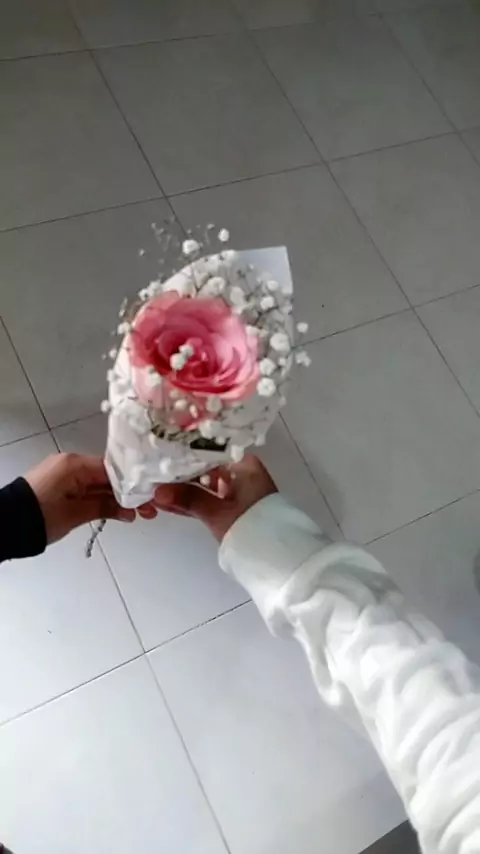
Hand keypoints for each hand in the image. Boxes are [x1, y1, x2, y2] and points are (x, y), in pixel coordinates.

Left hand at [24, 453, 137, 543]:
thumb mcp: (76, 514)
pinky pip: (85, 488)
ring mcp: (63, 474)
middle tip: (146, 510)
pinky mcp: (58, 485)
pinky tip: (115, 511)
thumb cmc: (38, 516)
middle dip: (126, 494)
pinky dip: (99, 499)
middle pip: (107, 476)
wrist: (6, 525)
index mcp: (74, 464)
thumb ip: (105, 508)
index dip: (132, 485)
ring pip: (97, 484)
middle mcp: (70, 464)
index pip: (113, 469)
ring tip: (134, 515)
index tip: (147, 498)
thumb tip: (129, 510)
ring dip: (114, 498)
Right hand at [153, 454, 276, 541]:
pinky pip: (207, 500)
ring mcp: (236, 490)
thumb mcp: (217, 512)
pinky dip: (191, 502)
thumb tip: (156, 492)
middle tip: (151, 473)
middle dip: (178, 474)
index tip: (159, 456)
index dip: (182, 454)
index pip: (207, 450)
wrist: (277, 558)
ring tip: (152, 489)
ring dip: (181, 490)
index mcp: (243, 464)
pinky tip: (166, 503)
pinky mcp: (232, 508)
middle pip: (203, 467)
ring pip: (203, 485)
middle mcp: (240, 472)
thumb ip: (187, 498)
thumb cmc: (251, 527)